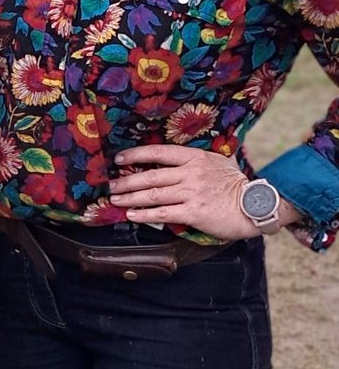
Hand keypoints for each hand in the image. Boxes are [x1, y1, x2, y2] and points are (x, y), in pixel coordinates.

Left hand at [110, 145, 267, 239]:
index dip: (136, 155)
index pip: (158, 152)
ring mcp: (192, 193)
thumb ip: (195, 159)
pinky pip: (163, 213)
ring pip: (153, 195)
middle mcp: (191, 173)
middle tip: (111, 186)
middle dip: (126, 181)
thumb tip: (175, 157)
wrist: (256, 205)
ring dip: (130, 198)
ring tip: (116, 201)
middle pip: (150, 176)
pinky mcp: (194, 212)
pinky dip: (145, 215)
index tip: (119, 159)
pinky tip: (133, 216)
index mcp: (195, 158)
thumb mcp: (218, 162)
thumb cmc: (236, 184)